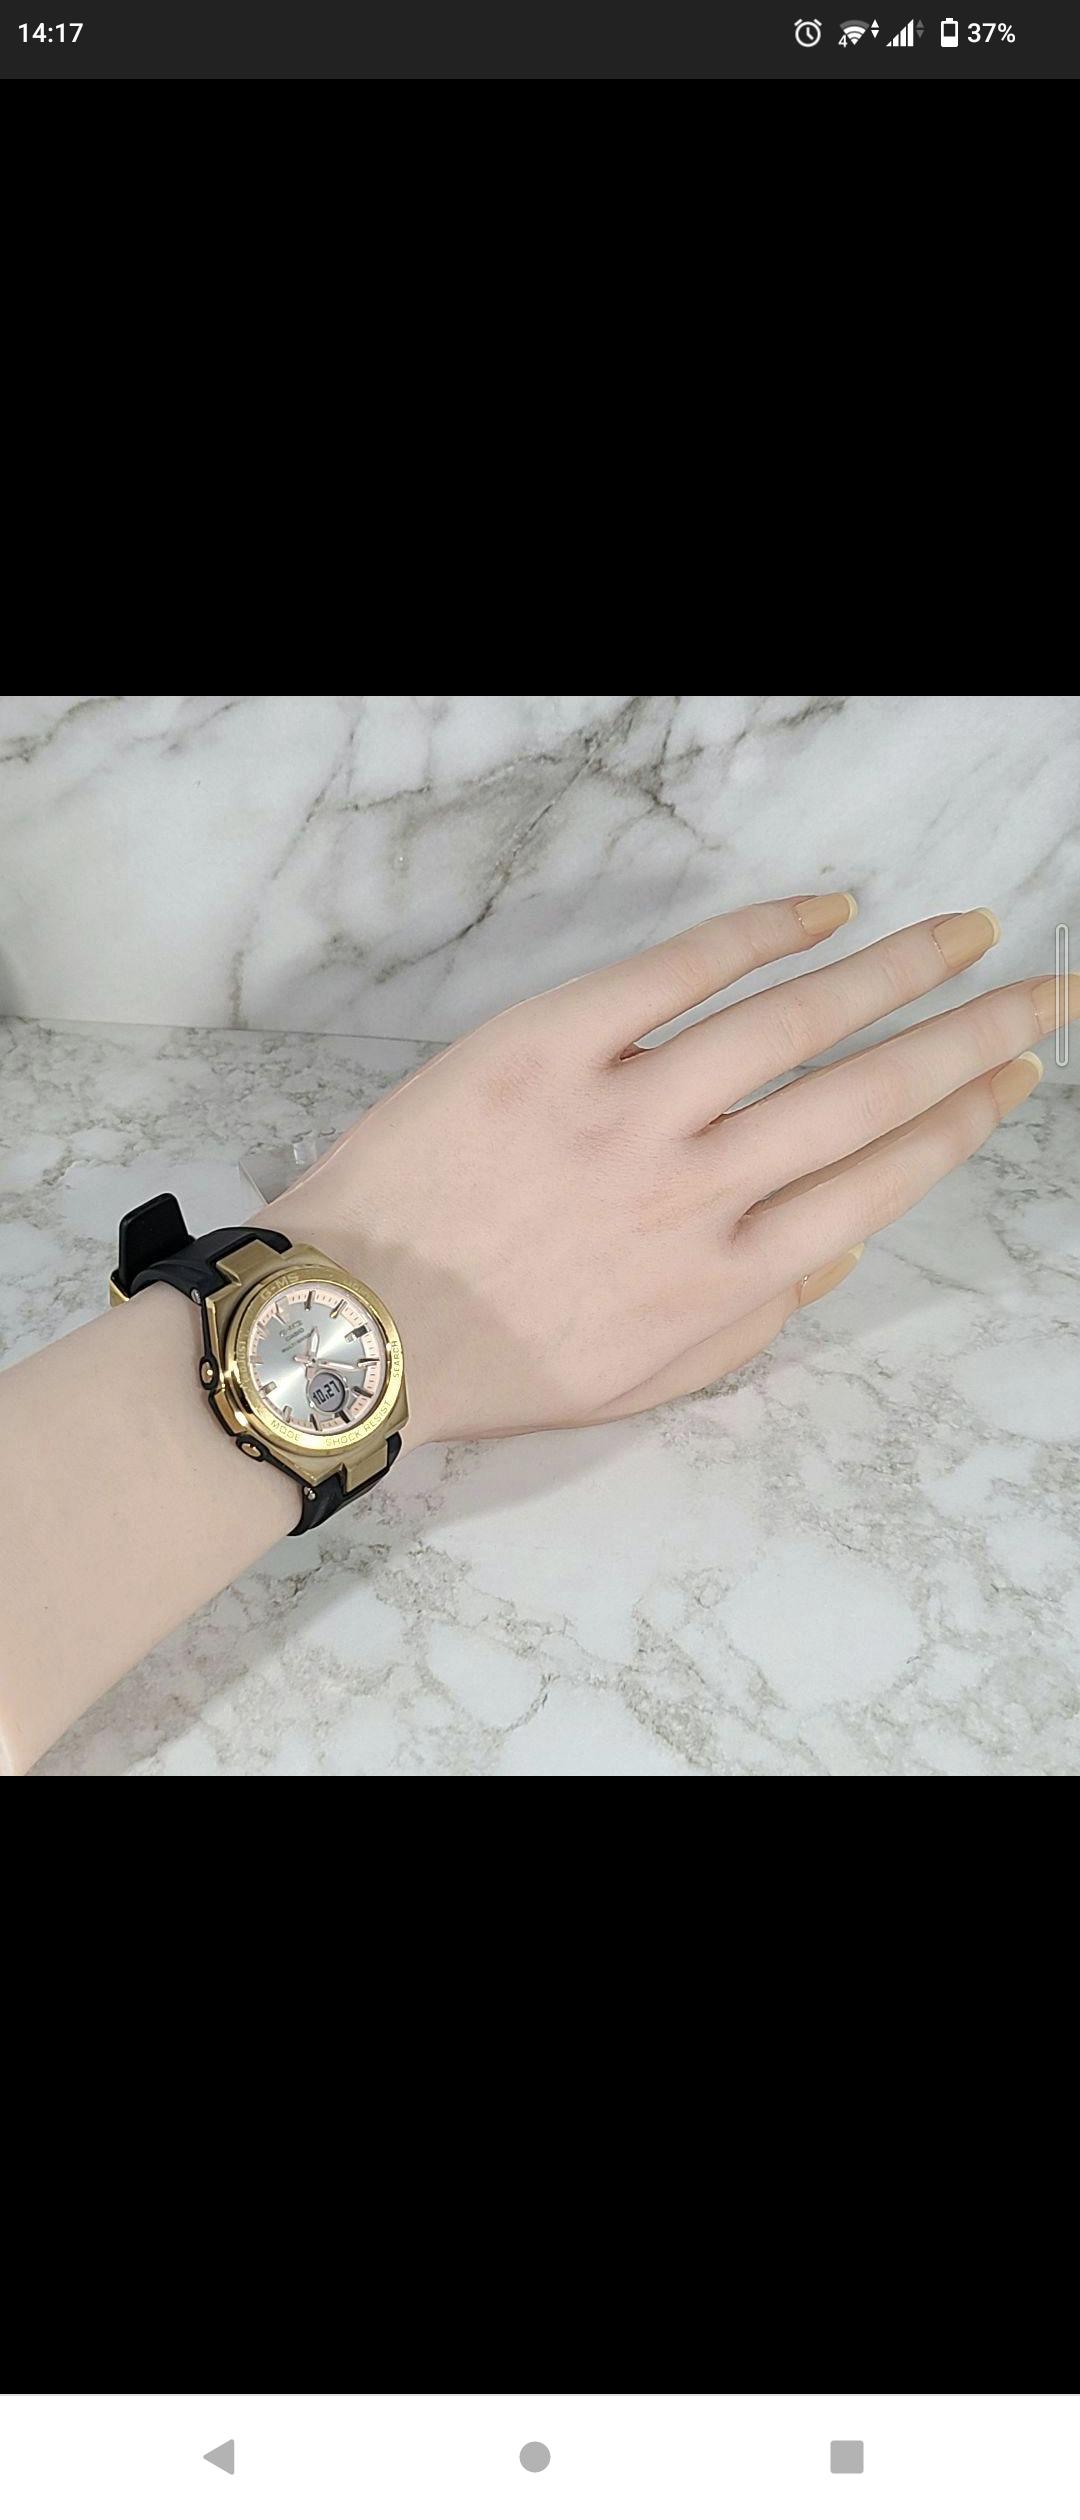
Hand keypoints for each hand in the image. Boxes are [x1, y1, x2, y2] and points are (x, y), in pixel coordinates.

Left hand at [257, 894, 1074, 1452]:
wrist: (346, 1326)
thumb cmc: (494, 1363)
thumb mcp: (643, 1383)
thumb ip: (755, 1320)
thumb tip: (843, 1237)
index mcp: (722, 1277)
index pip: (881, 1179)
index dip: (963, 1121)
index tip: (1017, 1076)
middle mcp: (693, 1192)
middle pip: (870, 1093)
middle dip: (978, 1033)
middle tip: (1050, 988)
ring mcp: (622, 1113)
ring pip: (795, 1023)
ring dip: (899, 969)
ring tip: (964, 932)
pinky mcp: (546, 1048)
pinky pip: (677, 974)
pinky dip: (762, 934)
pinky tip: (826, 911)